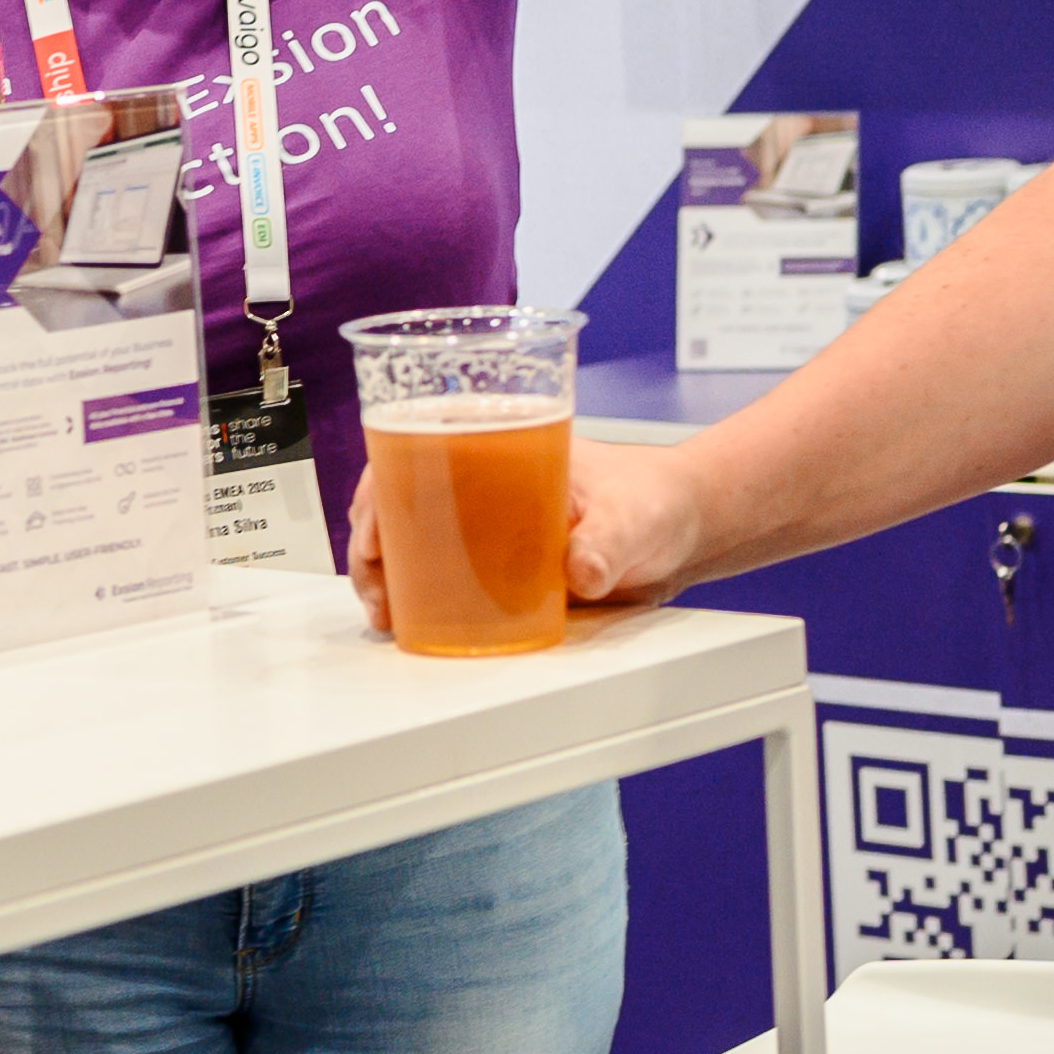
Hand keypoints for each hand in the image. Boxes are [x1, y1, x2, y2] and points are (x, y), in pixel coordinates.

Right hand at [346, 435, 709, 634]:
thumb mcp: (636, 518)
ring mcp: (483, 516)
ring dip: (383, 566)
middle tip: (374, 582)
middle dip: (370, 535)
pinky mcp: (493, 556)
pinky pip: (438, 564)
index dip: (380, 483)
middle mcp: (481, 473)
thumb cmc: (657, 500)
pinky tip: (405, 616)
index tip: (374, 529)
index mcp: (502, 437)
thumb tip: (579, 572)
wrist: (684, 531)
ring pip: (408, 529)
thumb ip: (609, 544)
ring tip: (384, 610)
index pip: (415, 440)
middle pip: (396, 489)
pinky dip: (412, 586)